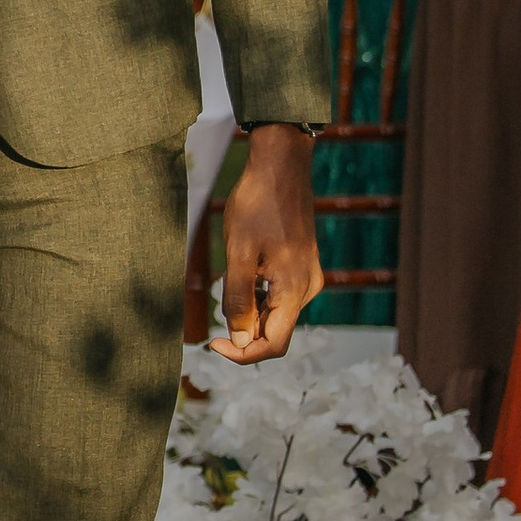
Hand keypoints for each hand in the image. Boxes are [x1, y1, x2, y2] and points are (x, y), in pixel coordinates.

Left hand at [212, 125, 322, 358]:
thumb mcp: (239, 253)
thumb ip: (239, 299)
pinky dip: (259, 299)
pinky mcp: (302, 265)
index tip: (212, 344)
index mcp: (295, 289)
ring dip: (250, 316)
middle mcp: (308, 288)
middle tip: (211, 326)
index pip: (274, 344)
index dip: (243, 354)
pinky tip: (241, 279)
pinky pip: (280, 296)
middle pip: (277, 332)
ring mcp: (308, 276)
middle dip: (245, 336)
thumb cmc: (256, 205)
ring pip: (277, 314)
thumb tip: (241, 341)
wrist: (280, 165)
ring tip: (224, 291)